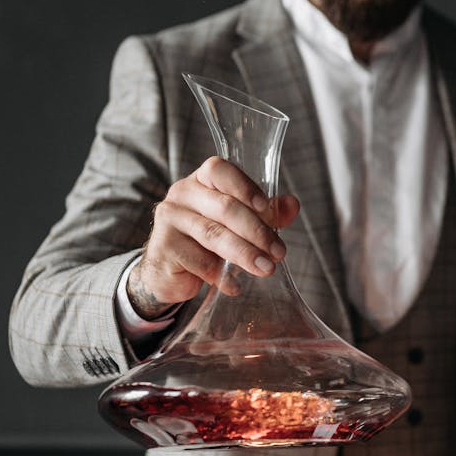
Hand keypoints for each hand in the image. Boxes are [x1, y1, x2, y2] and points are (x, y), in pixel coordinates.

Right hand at [129, 156, 300, 317]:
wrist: (168, 271)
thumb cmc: (207, 240)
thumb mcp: (238, 223)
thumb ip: (266, 213)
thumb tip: (292, 205)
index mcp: (201, 180)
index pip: (219, 170)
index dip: (244, 186)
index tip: (265, 207)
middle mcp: (182, 194)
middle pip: (224, 207)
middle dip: (257, 231)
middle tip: (278, 252)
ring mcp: (170, 220)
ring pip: (214, 235)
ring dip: (245, 254)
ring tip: (266, 268)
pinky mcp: (163, 248)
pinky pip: (200, 262)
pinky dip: (222, 276)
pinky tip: (235, 286)